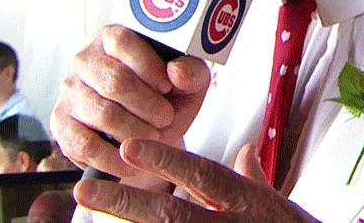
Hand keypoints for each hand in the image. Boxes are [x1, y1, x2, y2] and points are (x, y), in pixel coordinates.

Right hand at [51, 25, 209, 177]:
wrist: (148, 135)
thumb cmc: (168, 100)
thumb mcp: (189, 83)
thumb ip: (191, 73)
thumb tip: (176, 69)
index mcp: (113, 38)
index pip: (122, 41)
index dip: (147, 66)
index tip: (167, 87)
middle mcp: (85, 60)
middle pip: (114, 81)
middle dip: (147, 105)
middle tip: (165, 118)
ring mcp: (69, 92)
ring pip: (102, 113)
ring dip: (134, 131)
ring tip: (153, 136)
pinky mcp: (60, 123)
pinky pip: (84, 144)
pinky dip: (113, 158)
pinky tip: (131, 159)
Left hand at [74, 140, 318, 222]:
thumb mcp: (277, 201)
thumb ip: (254, 177)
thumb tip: (243, 151)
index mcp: (247, 201)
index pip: (202, 176)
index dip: (167, 161)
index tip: (130, 147)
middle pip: (172, 215)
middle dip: (127, 201)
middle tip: (85, 189)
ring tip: (92, 219)